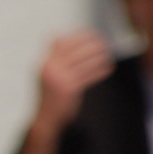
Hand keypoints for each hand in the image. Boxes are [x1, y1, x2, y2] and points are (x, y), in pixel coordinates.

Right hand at [19, 30, 113, 153]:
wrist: (46, 119)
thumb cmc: (49, 95)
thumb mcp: (45, 73)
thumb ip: (52, 56)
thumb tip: (55, 35)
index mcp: (45, 63)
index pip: (61, 41)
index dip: (77, 36)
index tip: (90, 35)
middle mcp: (51, 68)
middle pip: (75, 48)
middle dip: (91, 43)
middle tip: (103, 43)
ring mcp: (60, 79)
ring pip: (85, 61)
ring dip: (99, 56)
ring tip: (107, 55)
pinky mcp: (71, 89)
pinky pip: (89, 75)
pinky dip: (100, 71)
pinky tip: (108, 69)